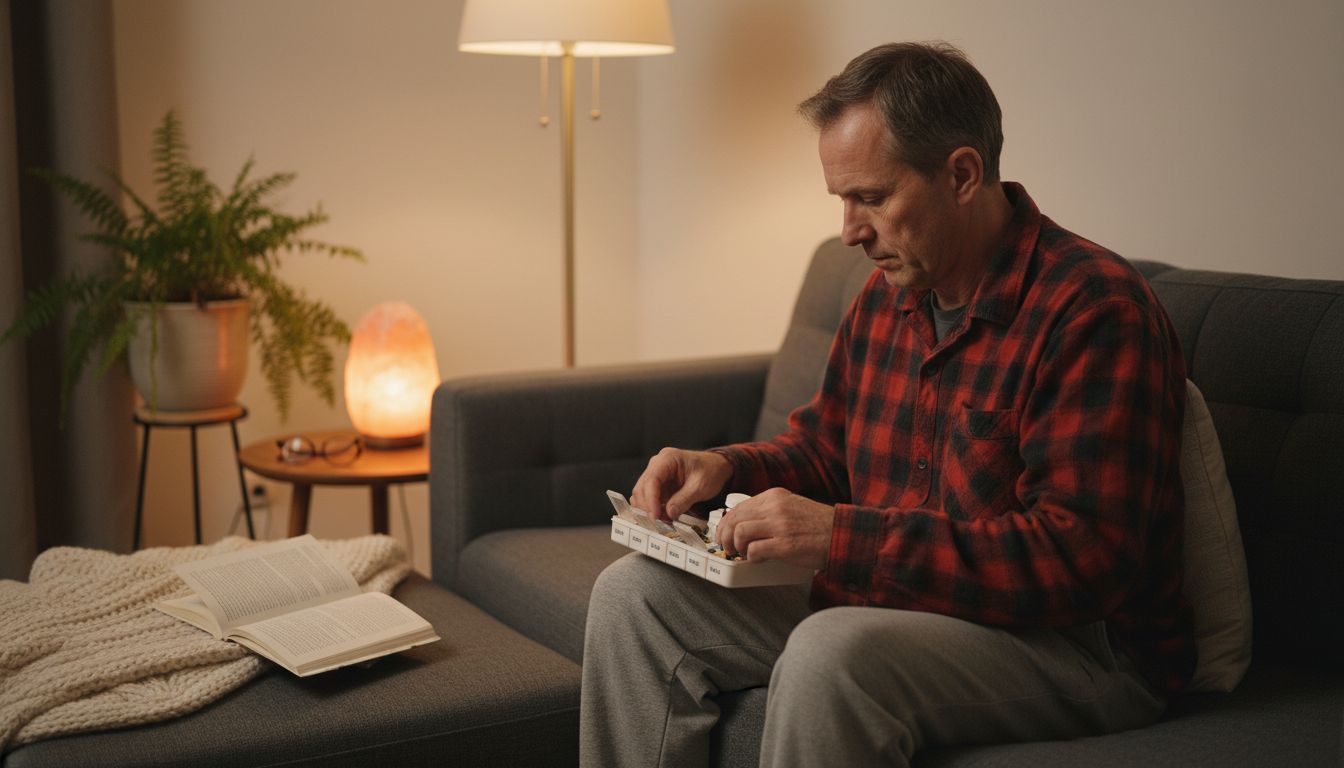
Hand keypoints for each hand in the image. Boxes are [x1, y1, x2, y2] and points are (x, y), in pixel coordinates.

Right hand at [631, 448, 732, 521]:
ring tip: (662, 521)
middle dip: (648, 506)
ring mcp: (657, 474)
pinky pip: (649, 498)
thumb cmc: (711, 471)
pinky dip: (653, 508)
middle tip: (658, 522)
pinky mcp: (659, 485)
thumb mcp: (700, 486)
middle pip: (642, 487)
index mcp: (667, 458)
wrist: (718, 467)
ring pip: (642, 494)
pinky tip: (662, 517)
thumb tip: (668, 514)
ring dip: (649, 509)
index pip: (652, 479)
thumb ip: (684, 500)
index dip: (650, 499)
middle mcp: (657, 464)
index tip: (655, 515)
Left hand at [716, 488, 833, 569]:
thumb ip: (768, 511)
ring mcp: (780, 525)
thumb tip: (742, 525)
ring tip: (743, 554)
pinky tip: (759, 560)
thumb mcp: (790, 506)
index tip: (724, 535)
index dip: (726, 524)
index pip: (738, 508)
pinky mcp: (785, 545)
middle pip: (734, 519)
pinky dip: (751, 558)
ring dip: (737, 547)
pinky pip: (754, 551)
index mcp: (775, 496)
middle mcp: (775, 507)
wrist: (841, 534)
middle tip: (728, 548)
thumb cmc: (818, 525)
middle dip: (725, 537)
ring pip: (740, 533)